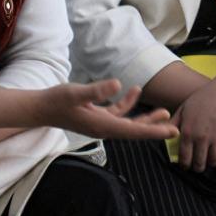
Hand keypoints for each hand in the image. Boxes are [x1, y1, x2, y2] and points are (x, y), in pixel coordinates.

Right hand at [33, 80, 177, 142]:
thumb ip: (96, 90)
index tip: (172, 131)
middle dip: (155, 127)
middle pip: (135, 130)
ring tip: (164, 111)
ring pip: (129, 123)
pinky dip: (127, 105)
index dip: (155, 130)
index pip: (134, 130)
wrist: (39, 108)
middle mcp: (104, 128)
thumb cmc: (55, 101)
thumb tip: (118, 84)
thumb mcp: (75, 92)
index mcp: (102, 125)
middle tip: (176, 126)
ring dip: (145, 117)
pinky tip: (134, 90)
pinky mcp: (96, 117)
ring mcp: (100, 123)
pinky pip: (117, 114)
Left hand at [175, 83, 215, 171]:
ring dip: (212, 162)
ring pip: (214, 161)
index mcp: (188, 131)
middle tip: (199, 165)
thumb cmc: (205, 97)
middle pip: (199, 163)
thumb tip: (164, 133)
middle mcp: (201, 136)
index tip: (187, 165)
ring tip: (210, 160)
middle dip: (198, 167)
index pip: (184, 158)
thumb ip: (174, 123)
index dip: (185, 165)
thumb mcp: (185, 108)